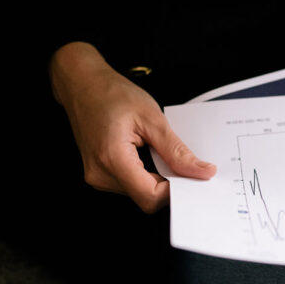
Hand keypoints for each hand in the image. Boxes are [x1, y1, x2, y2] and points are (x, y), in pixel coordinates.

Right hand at [50, 42, 215, 212]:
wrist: (83, 85)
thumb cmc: (112, 94)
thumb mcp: (152, 119)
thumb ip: (177, 151)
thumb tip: (201, 172)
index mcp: (112, 159)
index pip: (150, 197)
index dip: (175, 190)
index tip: (191, 175)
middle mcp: (100, 174)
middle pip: (146, 198)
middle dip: (168, 183)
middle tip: (180, 160)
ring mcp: (97, 176)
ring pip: (139, 193)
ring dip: (157, 178)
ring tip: (156, 150)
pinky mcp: (99, 174)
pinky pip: (130, 184)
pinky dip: (146, 174)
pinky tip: (147, 154)